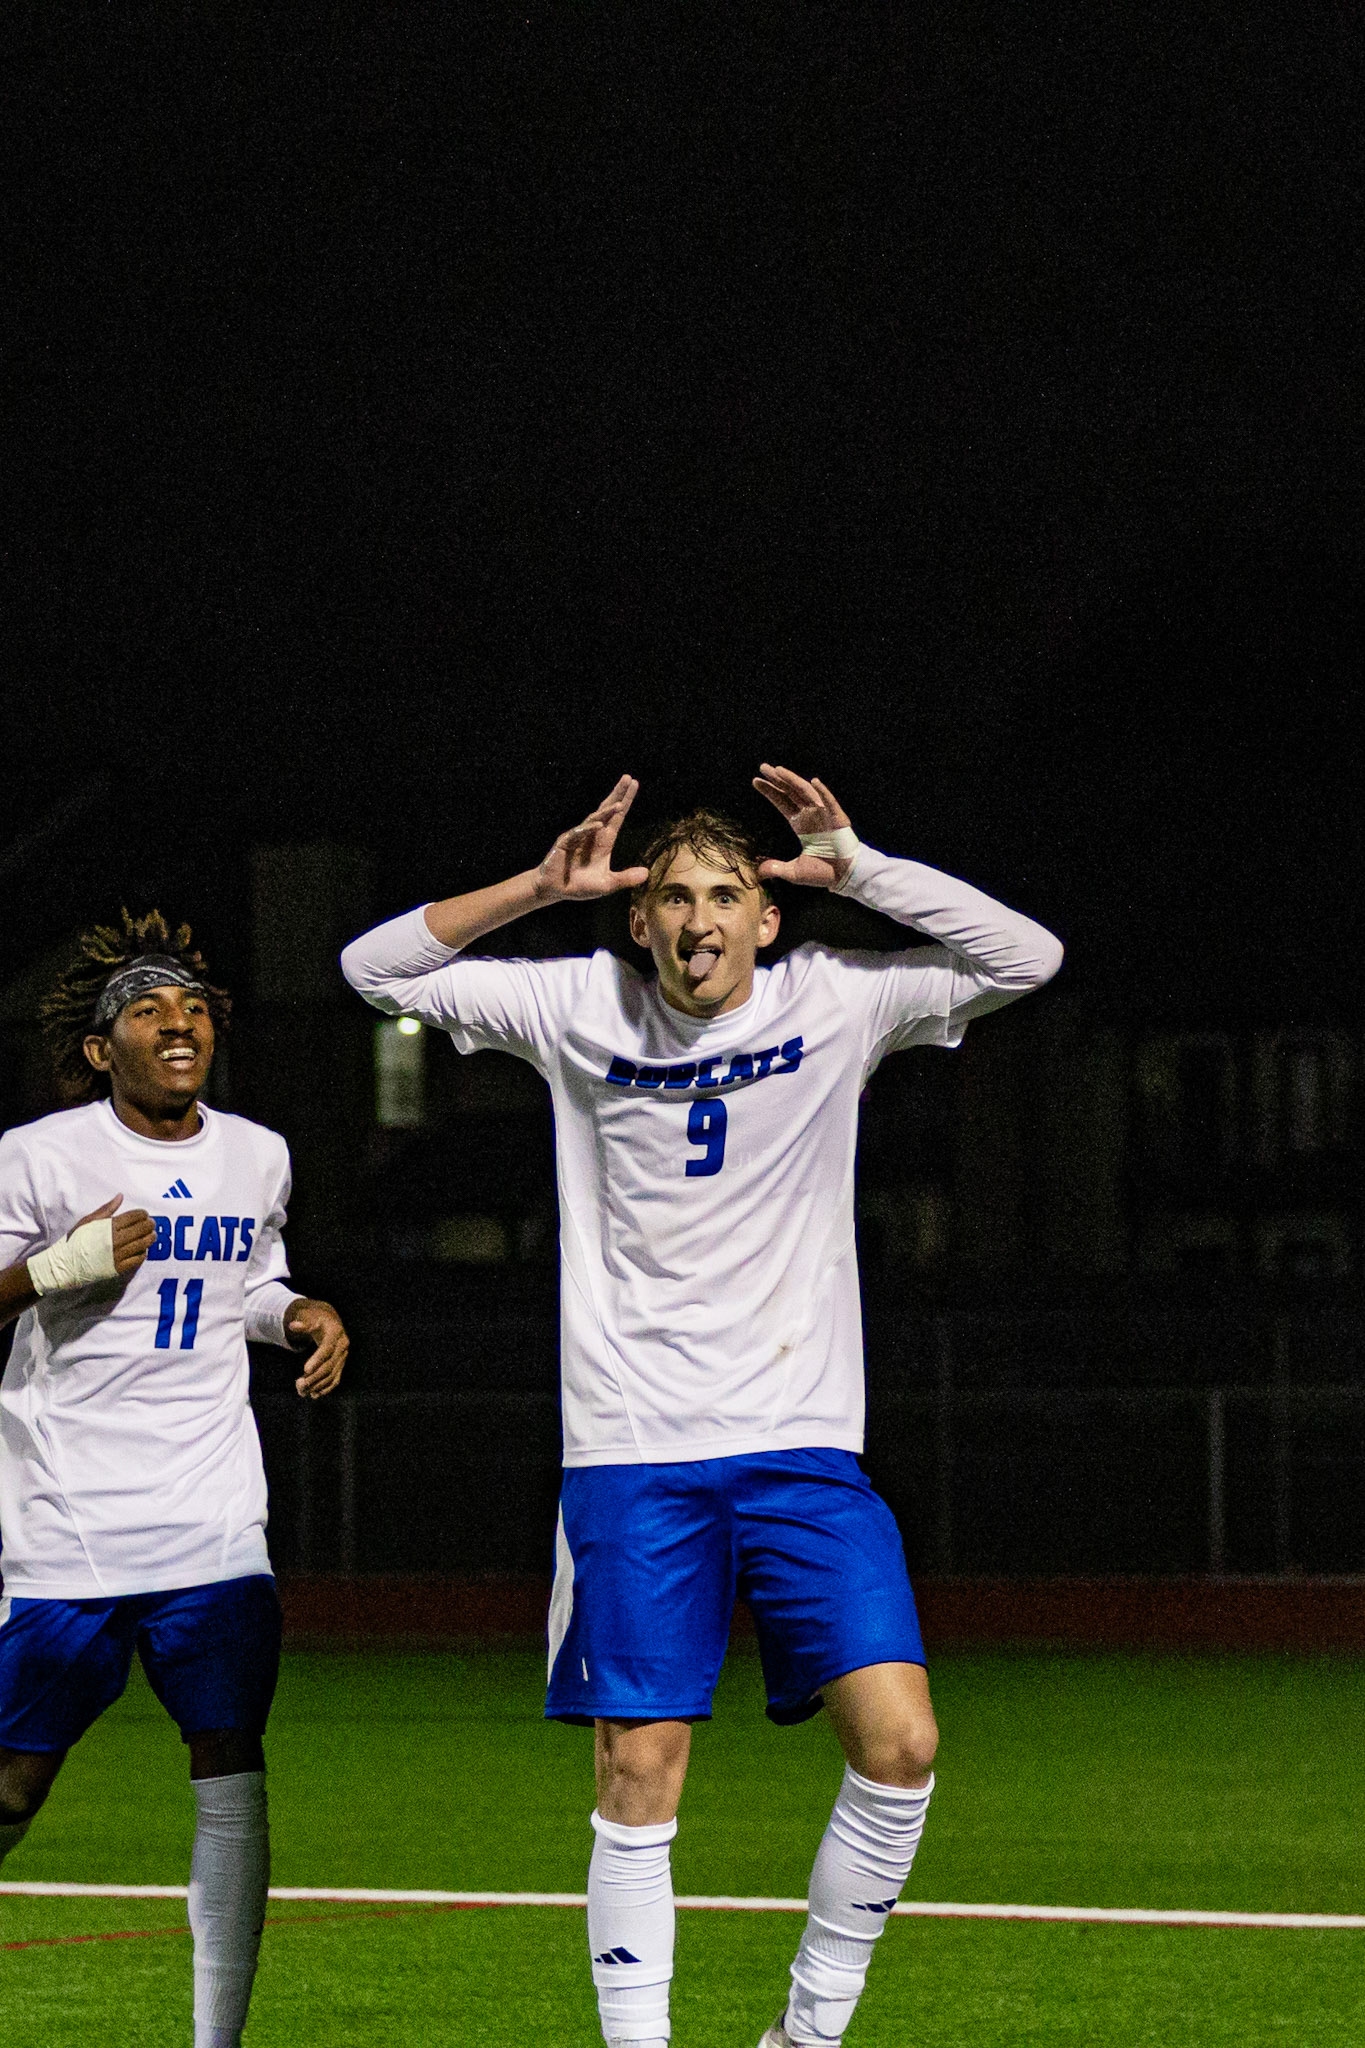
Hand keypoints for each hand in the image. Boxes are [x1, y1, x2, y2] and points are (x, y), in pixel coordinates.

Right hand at [74, 1195, 155, 1275]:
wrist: (65, 1264)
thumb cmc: (75, 1240)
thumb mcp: (88, 1221)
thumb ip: (107, 1209)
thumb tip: (120, 1196)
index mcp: (108, 1226)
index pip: (135, 1216)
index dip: (143, 1214)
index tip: (144, 1215)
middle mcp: (115, 1240)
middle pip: (142, 1229)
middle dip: (150, 1224)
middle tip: (151, 1224)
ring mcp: (117, 1255)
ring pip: (143, 1244)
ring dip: (150, 1238)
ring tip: (151, 1235)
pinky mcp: (118, 1268)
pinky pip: (138, 1259)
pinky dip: (143, 1252)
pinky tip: (141, 1249)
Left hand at [284, 1298, 348, 1398]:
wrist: (330, 1321)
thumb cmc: (317, 1319)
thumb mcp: (310, 1317)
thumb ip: (302, 1324)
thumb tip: (293, 1325)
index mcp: (336, 1332)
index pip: (327, 1348)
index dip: (317, 1359)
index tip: (305, 1370)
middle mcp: (342, 1345)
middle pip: (330, 1365)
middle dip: (314, 1377)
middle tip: (299, 1385)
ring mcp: (343, 1356)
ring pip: (332, 1374)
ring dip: (318, 1385)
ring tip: (302, 1391)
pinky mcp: (341, 1364)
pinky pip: (336, 1378)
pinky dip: (326, 1388)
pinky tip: (314, 1394)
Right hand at [534, 776, 650, 901]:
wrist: (554, 890)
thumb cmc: (580, 886)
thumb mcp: (607, 885)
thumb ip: (625, 879)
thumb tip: (646, 874)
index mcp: (603, 841)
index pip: (617, 818)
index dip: (626, 802)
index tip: (634, 785)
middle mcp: (592, 835)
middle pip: (606, 810)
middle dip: (617, 795)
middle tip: (628, 778)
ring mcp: (578, 836)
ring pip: (594, 819)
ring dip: (606, 811)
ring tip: (620, 804)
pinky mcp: (565, 843)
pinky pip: (578, 833)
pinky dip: (589, 829)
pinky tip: (599, 825)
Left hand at [752, 764, 855, 889]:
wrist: (845, 877)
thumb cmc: (824, 872)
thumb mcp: (795, 872)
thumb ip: (777, 868)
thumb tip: (759, 871)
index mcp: (801, 824)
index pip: (782, 803)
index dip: (770, 792)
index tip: (756, 780)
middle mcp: (811, 815)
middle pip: (791, 792)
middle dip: (777, 780)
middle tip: (763, 767)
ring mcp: (824, 815)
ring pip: (806, 792)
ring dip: (793, 780)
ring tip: (778, 770)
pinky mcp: (838, 819)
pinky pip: (830, 803)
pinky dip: (823, 792)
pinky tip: (814, 781)